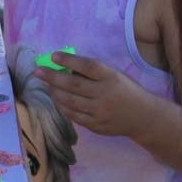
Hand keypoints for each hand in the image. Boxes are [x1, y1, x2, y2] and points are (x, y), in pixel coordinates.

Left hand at [35, 52, 151, 137]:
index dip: (69, 60)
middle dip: (52, 77)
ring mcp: (100, 112)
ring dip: (55, 92)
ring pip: (70, 101)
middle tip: (38, 71)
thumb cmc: (126, 90)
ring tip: (45, 84)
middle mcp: (105, 94)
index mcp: (111, 77)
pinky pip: (74, 115)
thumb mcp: (115, 75)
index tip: (53, 55)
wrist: (143, 117)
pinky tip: (56, 99)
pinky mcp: (96, 125)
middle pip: (74, 85)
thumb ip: (94, 73)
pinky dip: (62, 106)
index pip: (87, 66)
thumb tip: (65, 67)